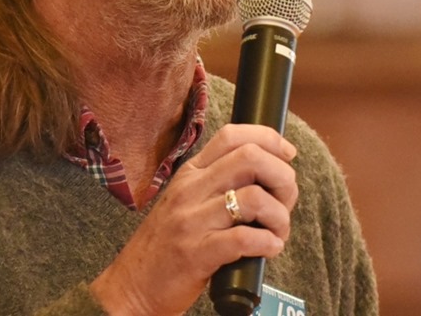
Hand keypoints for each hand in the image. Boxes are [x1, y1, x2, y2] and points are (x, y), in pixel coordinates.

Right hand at [89, 123, 298, 314]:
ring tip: (279, 231)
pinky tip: (270, 249)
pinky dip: (268, 243)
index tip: (288, 154)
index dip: (268, 138)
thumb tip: (267, 177)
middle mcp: (191, 190)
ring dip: (279, 215)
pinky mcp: (196, 254)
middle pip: (250, 158)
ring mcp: (192, 221)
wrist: (132, 286)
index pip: (231, 135)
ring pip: (253, 198)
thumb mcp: (185, 202)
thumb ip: (217, 185)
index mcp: (191, 174)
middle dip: (282, 176)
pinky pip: (244, 238)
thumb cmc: (166, 245)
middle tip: (287, 200)